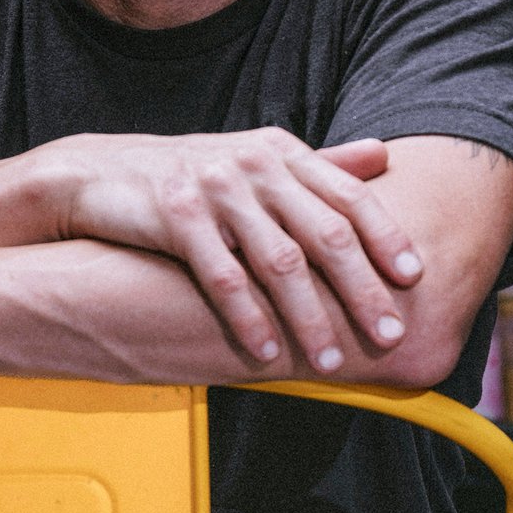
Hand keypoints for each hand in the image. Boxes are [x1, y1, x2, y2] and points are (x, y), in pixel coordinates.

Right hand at [43, 128, 423, 374]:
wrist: (98, 173)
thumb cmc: (188, 174)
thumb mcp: (256, 157)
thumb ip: (320, 163)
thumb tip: (384, 154)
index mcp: (281, 151)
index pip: (349, 196)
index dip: (386, 238)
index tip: (414, 279)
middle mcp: (254, 165)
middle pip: (324, 234)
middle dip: (362, 289)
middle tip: (389, 334)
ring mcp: (215, 190)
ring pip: (279, 262)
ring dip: (311, 317)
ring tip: (332, 360)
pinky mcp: (176, 217)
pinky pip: (222, 278)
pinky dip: (248, 319)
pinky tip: (266, 353)